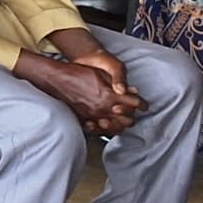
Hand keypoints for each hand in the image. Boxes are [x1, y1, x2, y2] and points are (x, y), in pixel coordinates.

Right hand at [21, 48, 140, 135]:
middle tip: (134, 113)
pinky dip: (106, 128)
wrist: (58, 79)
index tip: (145, 106)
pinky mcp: (84, 120)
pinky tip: (107, 124)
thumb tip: (133, 91)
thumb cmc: (79, 72)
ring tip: (122, 120)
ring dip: (121, 124)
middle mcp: (104, 108)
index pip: (134, 104)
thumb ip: (118, 83)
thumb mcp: (101, 74)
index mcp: (110, 95)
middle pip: (127, 120)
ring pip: (115, 128)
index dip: (142, 105)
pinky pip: (100, 130)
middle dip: (133, 117)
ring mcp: (94, 116)